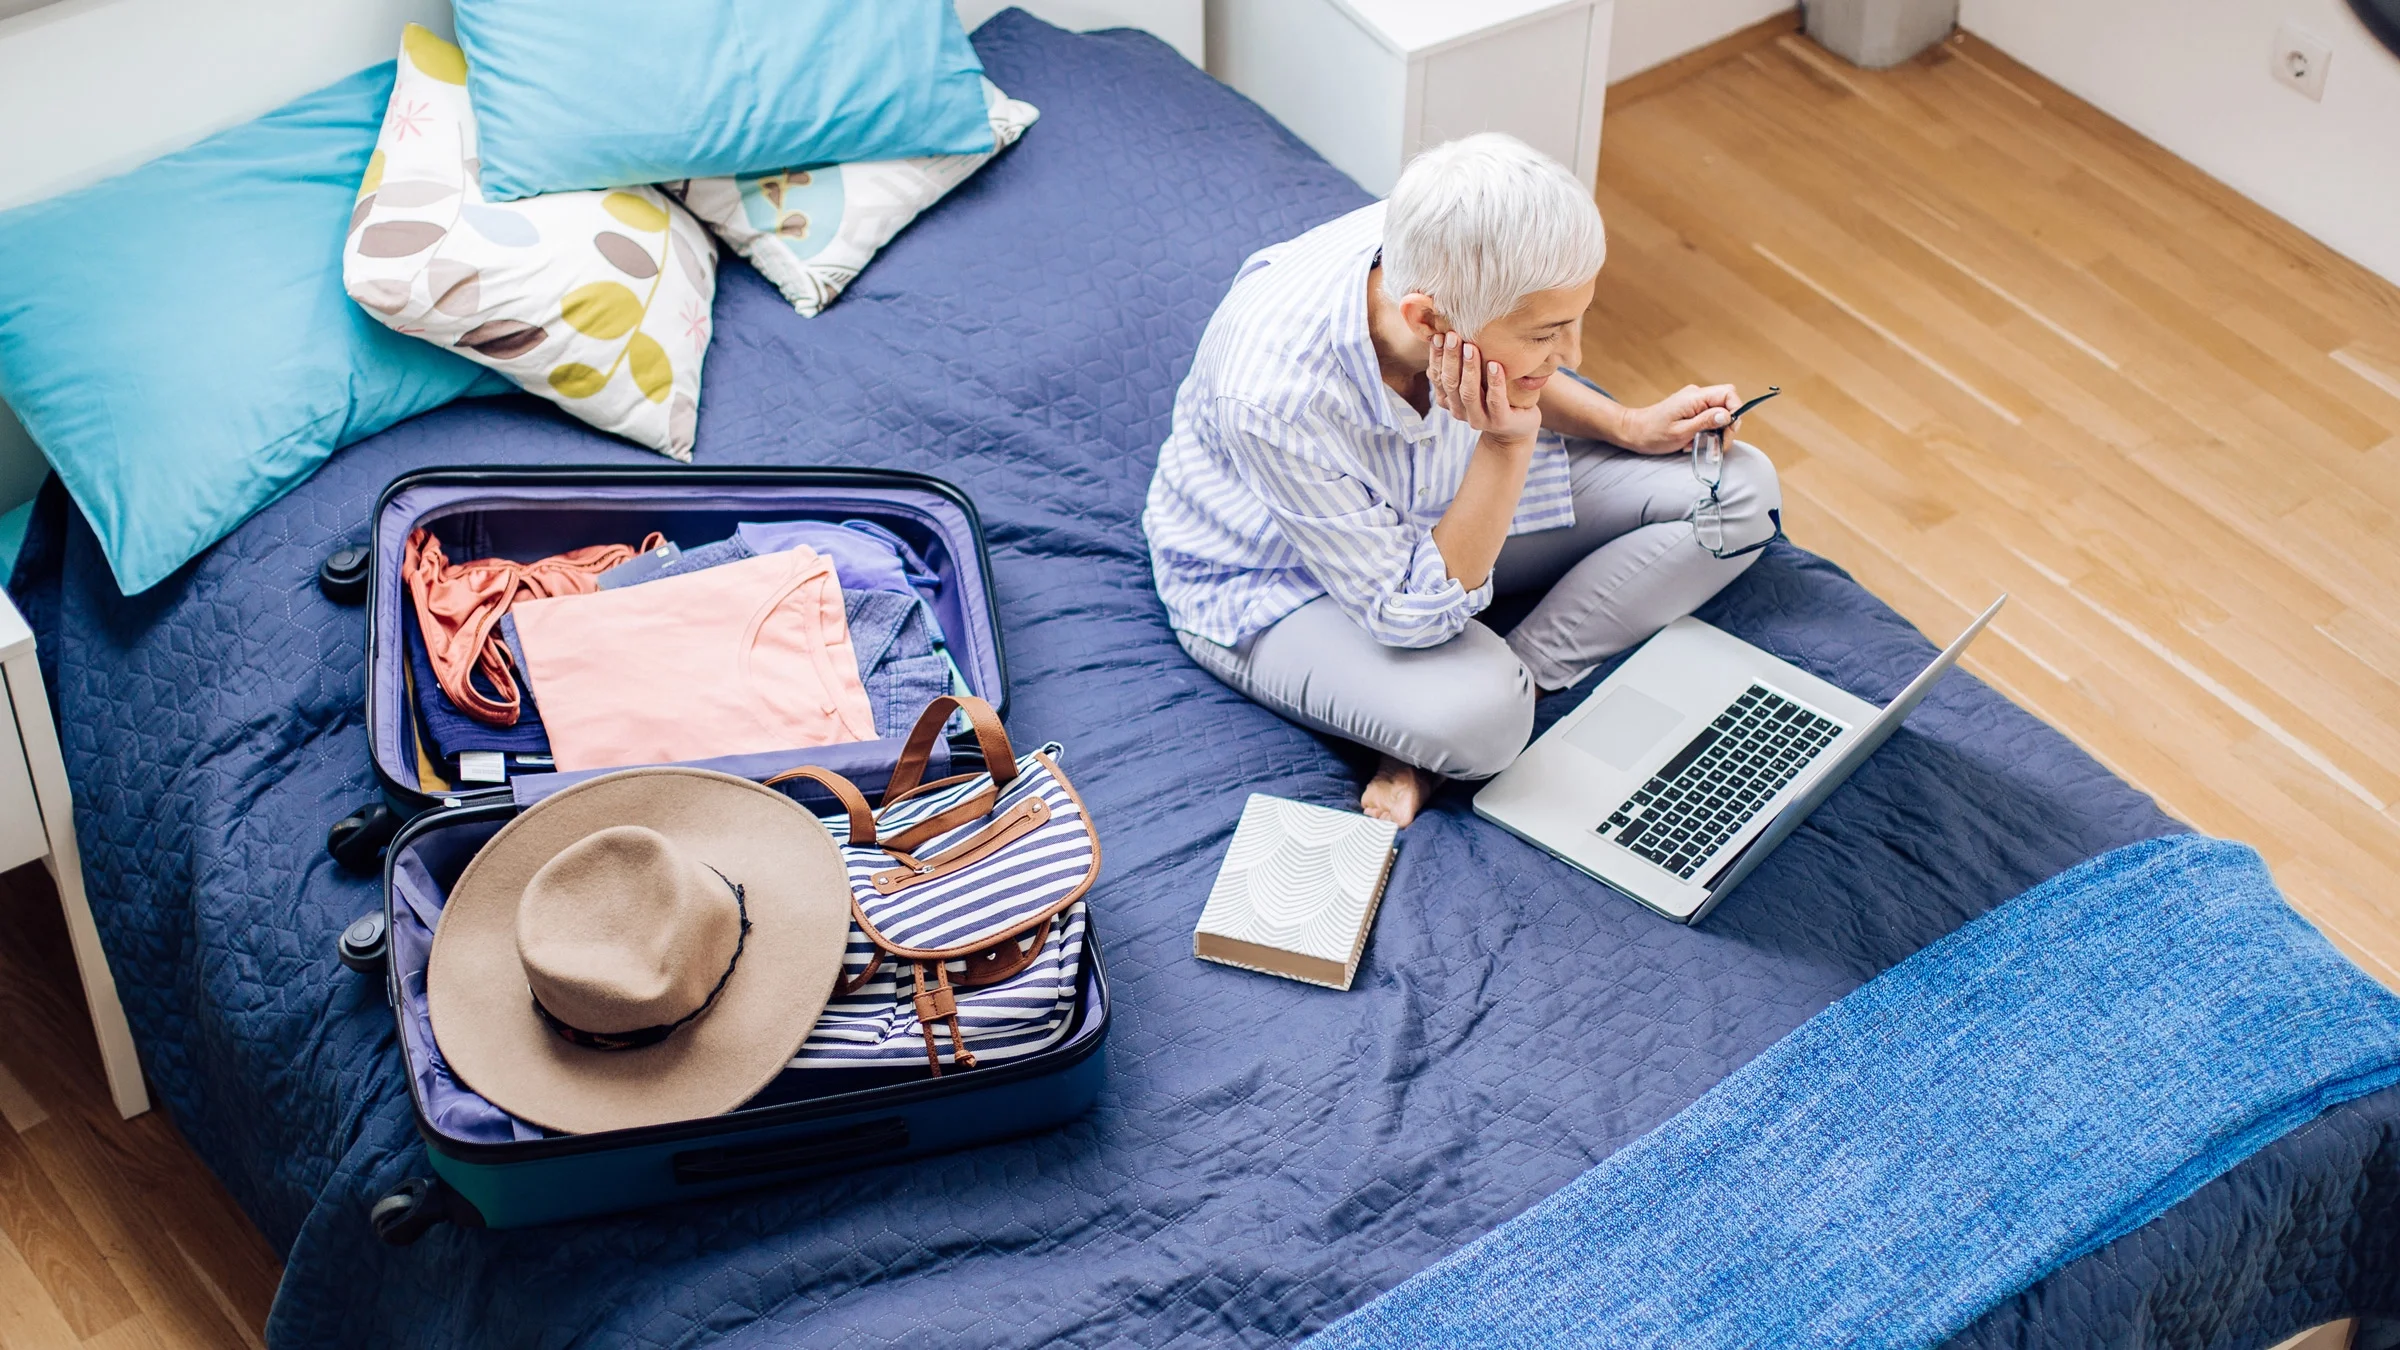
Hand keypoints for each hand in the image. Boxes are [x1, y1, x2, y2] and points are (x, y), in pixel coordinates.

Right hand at [1428, 332, 1543, 450]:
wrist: (1516, 428)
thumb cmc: (1494, 396)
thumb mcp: (1475, 381)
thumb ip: (1462, 366)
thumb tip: (1447, 333)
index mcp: (1449, 400)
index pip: (1437, 377)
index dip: (1436, 357)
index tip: (1439, 336)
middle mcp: (1460, 411)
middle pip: (1450, 383)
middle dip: (1450, 358)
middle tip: (1453, 335)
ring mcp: (1479, 419)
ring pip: (1468, 393)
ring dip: (1469, 368)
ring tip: (1471, 347)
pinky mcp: (1500, 422)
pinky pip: (1495, 401)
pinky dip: (1494, 382)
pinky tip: (1494, 365)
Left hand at [1616, 384, 1740, 454]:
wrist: (1633, 432)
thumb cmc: (1652, 434)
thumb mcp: (1681, 432)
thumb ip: (1705, 422)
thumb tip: (1728, 415)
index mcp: (1695, 397)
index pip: (1729, 393)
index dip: (1735, 411)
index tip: (1727, 431)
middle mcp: (1696, 396)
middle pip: (1727, 405)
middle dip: (1726, 427)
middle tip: (1716, 446)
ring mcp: (1694, 402)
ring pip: (1719, 415)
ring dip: (1715, 433)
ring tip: (1699, 446)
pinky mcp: (1691, 410)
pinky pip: (1708, 419)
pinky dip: (1706, 433)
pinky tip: (1693, 443)